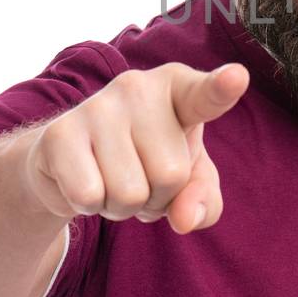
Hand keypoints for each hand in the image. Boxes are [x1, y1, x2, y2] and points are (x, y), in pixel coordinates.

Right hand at [20, 61, 247, 233]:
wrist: (70, 160)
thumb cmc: (145, 160)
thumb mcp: (188, 178)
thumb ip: (204, 198)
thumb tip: (184, 219)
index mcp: (179, 89)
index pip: (204, 94)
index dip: (221, 88)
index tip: (237, 77)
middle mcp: (138, 87)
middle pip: (171, 176)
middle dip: (157, 196)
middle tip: (138, 176)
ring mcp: (96, 106)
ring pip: (130, 194)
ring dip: (123, 206)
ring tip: (112, 179)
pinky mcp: (60, 133)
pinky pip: (89, 196)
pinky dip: (90, 206)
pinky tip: (85, 181)